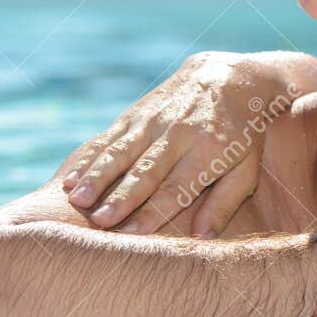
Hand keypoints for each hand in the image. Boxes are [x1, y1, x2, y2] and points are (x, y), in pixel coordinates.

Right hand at [58, 51, 303, 236]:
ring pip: (120, 151)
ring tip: (76, 200)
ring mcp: (155, 121)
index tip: (131, 235)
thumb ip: (225, 203)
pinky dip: (88, 158)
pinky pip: (108, 137)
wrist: (231, 77)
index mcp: (210, 151)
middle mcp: (179, 134)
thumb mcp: (247, 168)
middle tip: (99, 221)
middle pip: (146, 170)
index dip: (153, 211)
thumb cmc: (242, 134)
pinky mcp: (136, 113)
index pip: (178, 187)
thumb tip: (202, 238)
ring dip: (96, 176)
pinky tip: (68, 179)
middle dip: (122, 196)